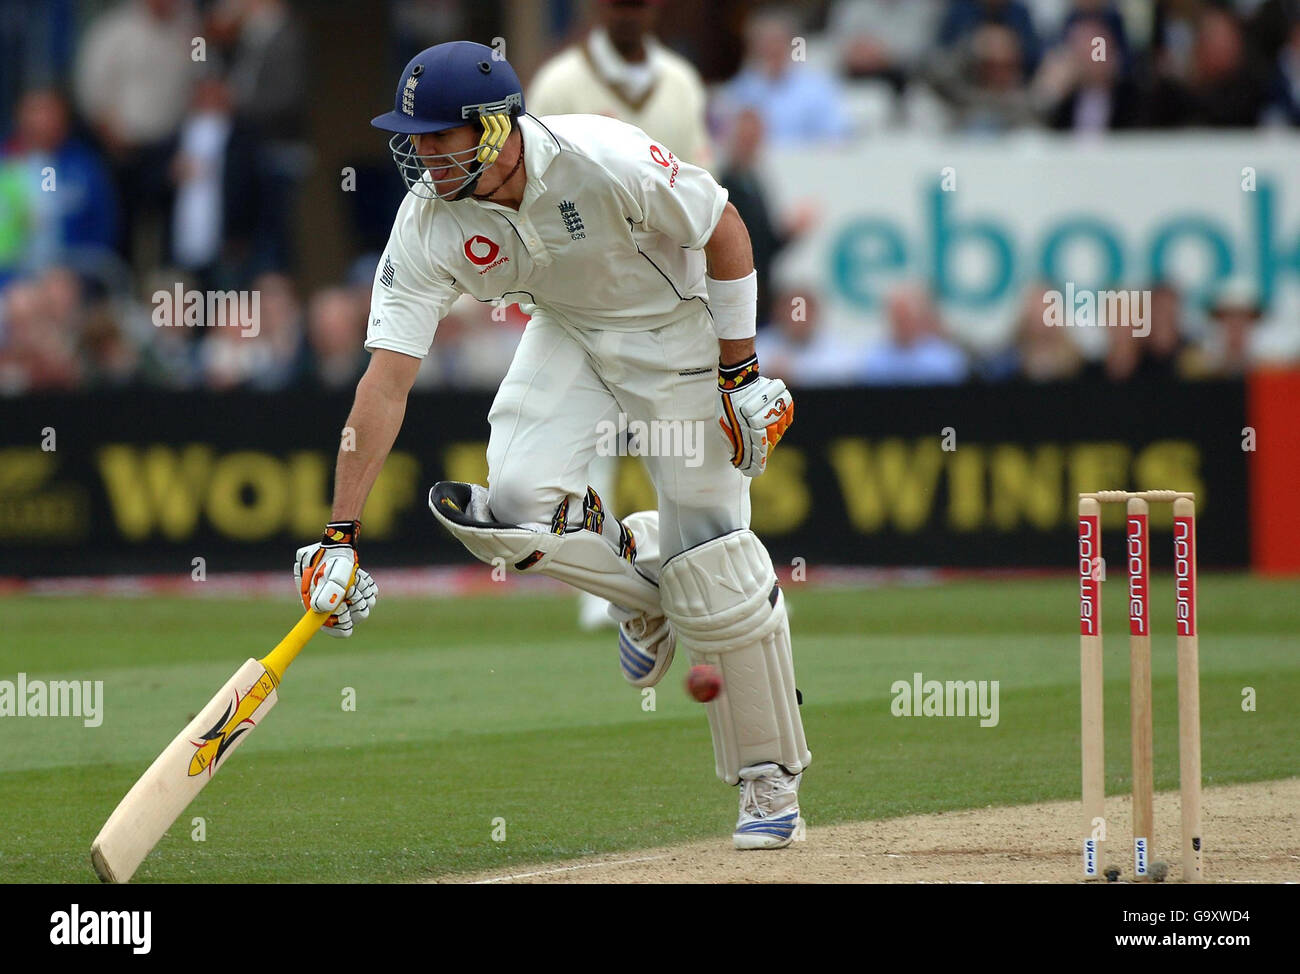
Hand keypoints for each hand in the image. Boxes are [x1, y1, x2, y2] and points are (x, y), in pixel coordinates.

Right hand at [294, 521, 377, 637]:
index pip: (333, 629)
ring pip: (365, 607)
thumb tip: (323, 610)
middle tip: (351, 589)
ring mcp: (349, 600)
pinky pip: (371, 596)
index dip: (339, 625)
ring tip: (355, 579)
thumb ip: (327, 592)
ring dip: (362, 593)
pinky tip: (359, 576)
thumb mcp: (328, 575)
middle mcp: (335, 607)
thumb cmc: (329, 560)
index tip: (344, 611)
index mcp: (320, 607)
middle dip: (355, 603)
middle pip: (353, 619)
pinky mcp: (360, 592)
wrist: (338, 545)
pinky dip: (367, 586)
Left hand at [716, 356, 793, 476]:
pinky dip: (781, 424)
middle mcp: (763, 417)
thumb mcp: (723, 424)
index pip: (755, 451)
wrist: (738, 378)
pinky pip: (787, 419)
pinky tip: (772, 423)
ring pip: (778, 432)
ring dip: (770, 437)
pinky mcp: (784, 400)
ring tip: (760, 433)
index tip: (752, 472)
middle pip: (768, 444)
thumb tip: (738, 458)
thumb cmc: (727, 403)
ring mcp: (775, 408)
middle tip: (754, 455)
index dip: (754, 465)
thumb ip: (732, 441)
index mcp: (747, 424)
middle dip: (760, 451)